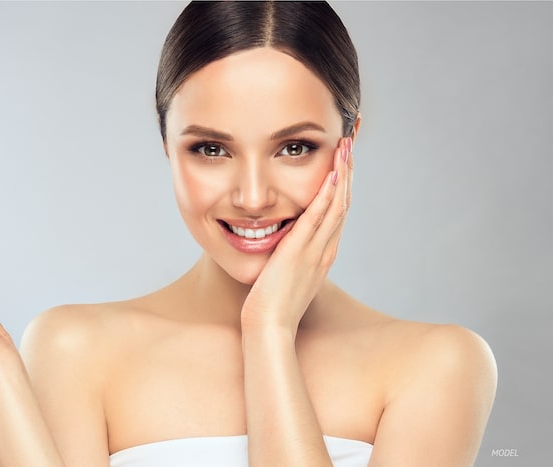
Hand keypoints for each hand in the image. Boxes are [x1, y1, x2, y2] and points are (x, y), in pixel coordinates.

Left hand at [241, 136, 352, 333]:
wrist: (269, 328)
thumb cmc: (271, 306)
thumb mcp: (286, 275)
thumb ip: (289, 257)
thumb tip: (282, 243)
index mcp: (322, 253)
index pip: (337, 211)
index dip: (343, 183)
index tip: (343, 159)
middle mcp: (325, 249)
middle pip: (343, 201)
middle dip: (348, 170)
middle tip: (351, 141)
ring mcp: (316, 250)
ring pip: (336, 204)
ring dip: (343, 173)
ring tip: (346, 145)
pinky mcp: (300, 252)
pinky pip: (318, 217)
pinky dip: (326, 194)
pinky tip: (331, 173)